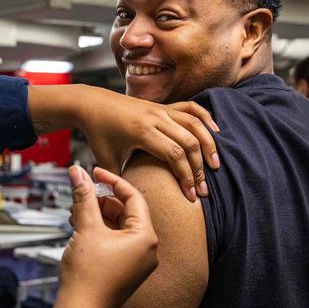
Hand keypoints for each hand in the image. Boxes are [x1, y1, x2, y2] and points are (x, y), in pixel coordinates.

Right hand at [59, 166, 158, 307]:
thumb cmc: (87, 276)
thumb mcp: (85, 227)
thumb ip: (83, 197)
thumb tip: (78, 173)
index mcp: (145, 237)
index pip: (133, 197)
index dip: (111, 180)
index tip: (93, 172)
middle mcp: (147, 250)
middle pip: (126, 211)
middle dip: (101, 200)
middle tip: (81, 194)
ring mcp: (138, 262)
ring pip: (119, 227)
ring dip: (98, 216)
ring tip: (76, 213)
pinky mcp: (126, 270)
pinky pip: (116, 242)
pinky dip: (100, 231)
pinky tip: (81, 229)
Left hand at [76, 87, 219, 202]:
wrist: (92, 104)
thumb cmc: (98, 133)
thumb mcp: (105, 159)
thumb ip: (118, 181)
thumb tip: (127, 203)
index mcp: (141, 131)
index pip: (173, 154)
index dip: (185, 176)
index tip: (191, 196)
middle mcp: (154, 118)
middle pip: (188, 142)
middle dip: (199, 168)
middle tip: (204, 190)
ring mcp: (161, 109)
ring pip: (194, 125)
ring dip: (208, 145)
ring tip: (215, 165)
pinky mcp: (163, 106)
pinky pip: (190, 108)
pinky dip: (205, 119)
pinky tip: (216, 132)